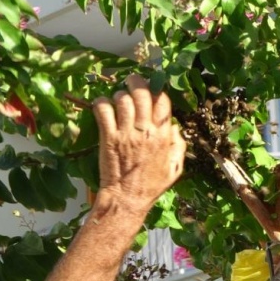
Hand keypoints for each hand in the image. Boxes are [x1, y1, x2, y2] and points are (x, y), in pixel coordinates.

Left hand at [92, 74, 185, 214]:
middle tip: (131, 81)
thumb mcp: (174, 169)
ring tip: (117, 99)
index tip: (151, 89)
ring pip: (122, 99)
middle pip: (142, 93)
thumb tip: (175, 128)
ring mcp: (126, 133)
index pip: (162, 102)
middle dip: (136, 82)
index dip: (156, 91)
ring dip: (119, 95)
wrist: (127, 199)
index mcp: (163, 136)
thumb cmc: (151, 186)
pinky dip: (101, 104)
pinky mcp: (109, 137)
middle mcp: (146, 131)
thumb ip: (178, 147)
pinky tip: (101, 106)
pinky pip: (103, 110)